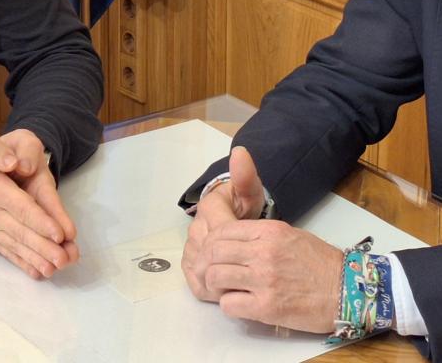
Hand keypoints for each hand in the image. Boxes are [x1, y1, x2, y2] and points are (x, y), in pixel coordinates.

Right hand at [0, 131, 77, 278]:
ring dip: (37, 258)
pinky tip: (37, 273)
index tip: (59, 234)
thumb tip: (13, 162)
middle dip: (45, 246)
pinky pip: (6, 252)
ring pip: (16, 245)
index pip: (20, 207)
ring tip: (56, 270)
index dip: (40, 221)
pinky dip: (22, 263)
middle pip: (22, 231)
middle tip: (65, 259)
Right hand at [182, 146, 265, 300]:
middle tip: (250, 272)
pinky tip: (228, 288)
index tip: (253, 253)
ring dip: (220, 279)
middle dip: (229, 265)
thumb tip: (239, 153)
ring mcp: (190, 247)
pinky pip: (195, 281)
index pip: (221, 233)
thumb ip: (245, 176)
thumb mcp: (251, 192)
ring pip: (201, 270)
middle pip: (210, 255)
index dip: (237, 247)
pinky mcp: (188, 265)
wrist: (234, 217)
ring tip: (241, 281)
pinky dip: (210, 288)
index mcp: (209, 208)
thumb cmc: (244, 205)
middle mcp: (196, 228)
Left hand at [203, 219, 342, 333]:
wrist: (345, 291)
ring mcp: (264, 280)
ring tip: (223, 289)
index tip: (211, 252)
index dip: (211, 243)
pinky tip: (238, 304)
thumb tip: (235, 241)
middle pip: (214, 252)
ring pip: (216, 276)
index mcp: (269, 231)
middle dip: (206, 263)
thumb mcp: (290, 235)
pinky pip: (229, 304)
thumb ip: (261, 235)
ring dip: (214, 285)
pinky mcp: (266, 307)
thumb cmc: (320, 264)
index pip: (223, 231)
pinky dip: (228, 305)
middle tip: (209, 272)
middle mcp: (263, 252)